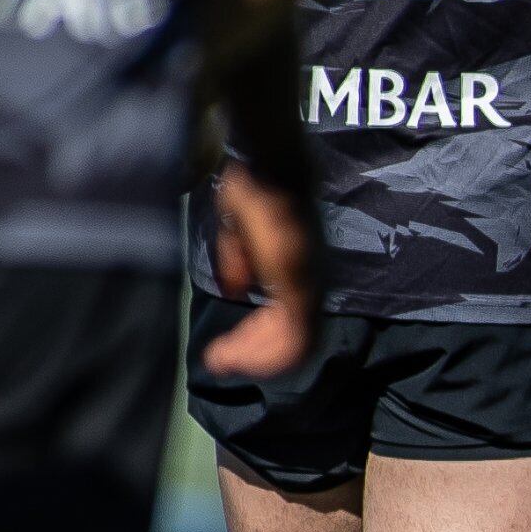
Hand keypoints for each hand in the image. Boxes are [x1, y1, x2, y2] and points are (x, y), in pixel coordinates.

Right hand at [198, 164, 319, 378]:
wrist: (266, 168)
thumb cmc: (254, 192)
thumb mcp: (241, 232)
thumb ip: (241, 262)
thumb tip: (239, 292)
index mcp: (297, 273)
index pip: (288, 321)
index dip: (259, 341)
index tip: (227, 352)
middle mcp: (309, 283)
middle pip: (293, 337)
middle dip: (255, 354)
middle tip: (221, 363)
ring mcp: (308, 283)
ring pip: (294, 341)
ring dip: (256, 356)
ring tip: (223, 362)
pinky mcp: (300, 282)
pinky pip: (293, 332)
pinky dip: (264, 351)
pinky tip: (233, 354)